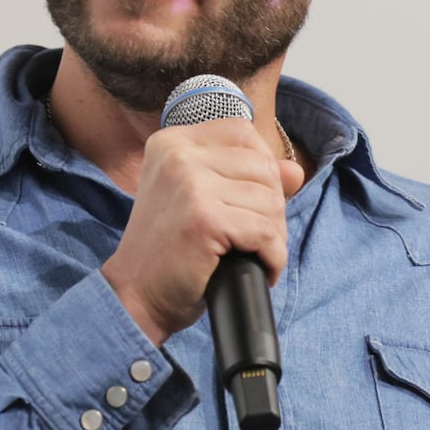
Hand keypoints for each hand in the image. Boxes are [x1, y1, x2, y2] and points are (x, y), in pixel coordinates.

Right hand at [101, 119, 306, 345]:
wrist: (134, 296)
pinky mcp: (204, 218)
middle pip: (262, 167)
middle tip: (254, 239)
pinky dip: (273, 257)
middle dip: (272, 207)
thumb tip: (295, 171)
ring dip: (274, 235)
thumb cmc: (169, 250)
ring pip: (270, 201)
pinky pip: (265, 232)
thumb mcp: (200, 201)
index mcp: (172, 142)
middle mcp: (178, 154)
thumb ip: (244, 178)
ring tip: (253, 254)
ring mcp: (190, 183)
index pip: (242, 132)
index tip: (253, 202)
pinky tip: (260, 270)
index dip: (262, 166)